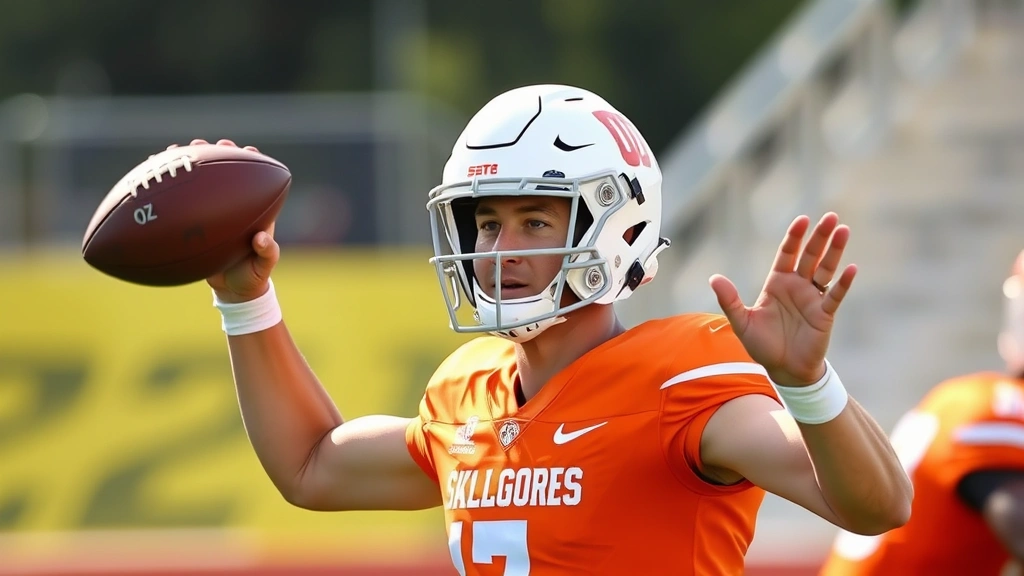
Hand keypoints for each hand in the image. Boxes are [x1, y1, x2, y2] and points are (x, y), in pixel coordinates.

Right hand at [167, 138, 279, 302]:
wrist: (233, 291)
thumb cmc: (252, 276)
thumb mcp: (263, 268)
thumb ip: (267, 254)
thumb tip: (260, 239)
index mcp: (253, 211)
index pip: (254, 178)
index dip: (251, 160)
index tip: (244, 149)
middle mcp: (232, 206)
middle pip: (224, 171)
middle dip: (216, 153)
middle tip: (204, 144)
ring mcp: (211, 211)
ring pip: (200, 181)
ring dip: (188, 163)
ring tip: (175, 150)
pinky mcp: (193, 222)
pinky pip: (180, 203)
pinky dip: (167, 192)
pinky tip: (149, 179)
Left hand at [709, 213, 855, 386]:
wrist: (784, 370)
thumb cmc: (763, 345)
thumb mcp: (741, 322)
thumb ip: (729, 300)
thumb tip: (714, 278)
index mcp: (777, 283)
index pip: (787, 254)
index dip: (795, 237)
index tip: (802, 220)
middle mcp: (797, 286)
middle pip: (810, 256)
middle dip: (820, 237)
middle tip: (832, 217)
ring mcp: (813, 299)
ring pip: (825, 270)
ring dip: (835, 252)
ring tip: (844, 231)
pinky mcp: (824, 314)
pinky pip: (835, 296)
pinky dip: (843, 283)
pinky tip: (851, 269)